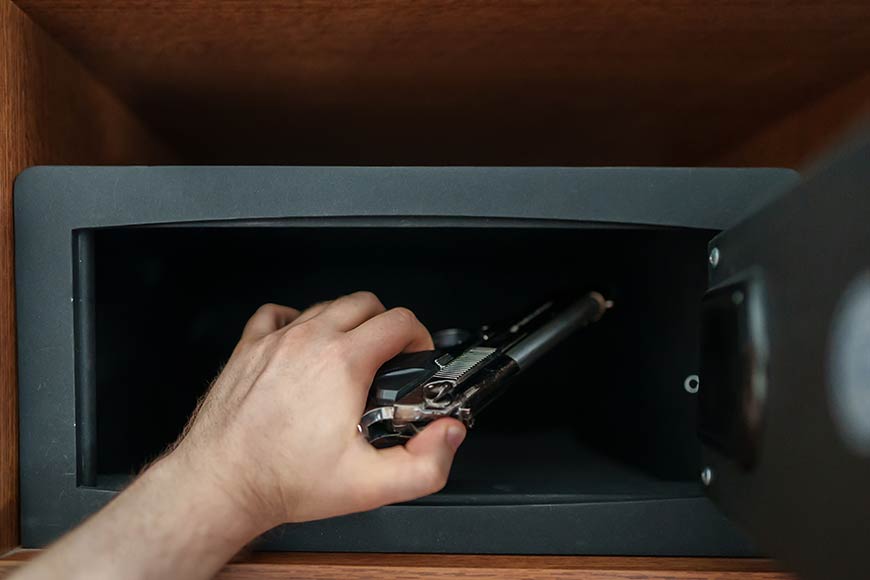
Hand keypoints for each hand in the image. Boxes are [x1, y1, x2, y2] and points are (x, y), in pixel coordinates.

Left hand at [164, 291, 466, 531]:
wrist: (219, 484)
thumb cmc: (282, 480)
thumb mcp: (370, 486)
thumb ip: (424, 464)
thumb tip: (448, 436)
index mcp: (343, 363)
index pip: (399, 321)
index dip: (418, 338)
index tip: (414, 358)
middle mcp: (309, 341)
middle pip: (364, 303)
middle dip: (386, 325)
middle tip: (388, 357)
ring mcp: (275, 340)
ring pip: (324, 306)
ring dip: (345, 323)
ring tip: (350, 356)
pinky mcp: (248, 348)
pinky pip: (276, 314)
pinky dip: (294, 321)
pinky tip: (300, 345)